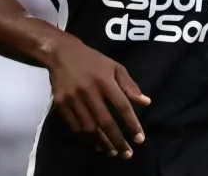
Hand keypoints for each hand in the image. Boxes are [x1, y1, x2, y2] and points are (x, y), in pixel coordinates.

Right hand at [46, 35, 150, 158]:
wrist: (62, 54)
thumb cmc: (93, 61)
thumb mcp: (115, 67)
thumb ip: (130, 85)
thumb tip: (146, 102)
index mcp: (105, 80)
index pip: (122, 106)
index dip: (132, 124)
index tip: (140, 139)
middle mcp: (89, 91)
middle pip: (105, 121)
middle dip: (117, 140)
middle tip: (127, 153)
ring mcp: (73, 99)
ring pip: (89, 127)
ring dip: (102, 142)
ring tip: (113, 152)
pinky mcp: (61, 104)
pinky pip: (75, 127)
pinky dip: (86, 138)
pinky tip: (95, 144)